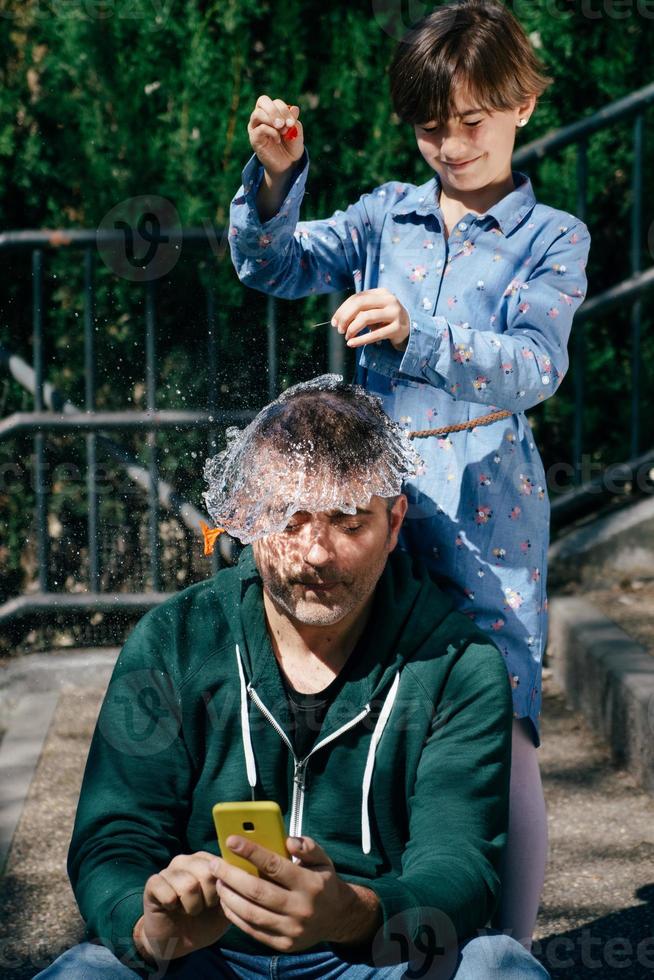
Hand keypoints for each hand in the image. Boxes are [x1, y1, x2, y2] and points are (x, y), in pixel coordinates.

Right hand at [133, 851, 229, 963]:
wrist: (176, 942)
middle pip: (207, 872)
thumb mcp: (225, 909)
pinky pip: (168, 894)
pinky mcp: (153, 883)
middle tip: (202, 908)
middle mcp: (187, 860)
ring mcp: (169, 870)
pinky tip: (171, 909)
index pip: (222, 865)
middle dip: (209, 898)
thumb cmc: (204, 922)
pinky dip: (173, 907)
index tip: (217, 902)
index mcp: (206, 861)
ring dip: (192, 907)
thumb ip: (235, 892)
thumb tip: (242, 877)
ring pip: (189, 885)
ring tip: (188, 910)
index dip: (222, 888)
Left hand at [209, 834, 379, 951]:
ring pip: (252, 914)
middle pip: (257, 891)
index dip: (251, 852)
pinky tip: (227, 902)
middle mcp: (301, 908)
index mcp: (310, 884)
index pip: (274, 865)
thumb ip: (307, 846)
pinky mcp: (284, 944)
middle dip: (231, 876)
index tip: (231, 840)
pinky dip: (236, 917)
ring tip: (218, 882)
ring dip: (229, 897)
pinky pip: (253, 930)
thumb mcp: (322, 859)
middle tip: (215, 863)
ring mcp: (292, 929)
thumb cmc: (322, 882)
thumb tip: (288, 840)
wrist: (337, 917)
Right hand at [248, 94, 303, 176]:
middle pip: (262, 101)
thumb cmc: (291, 146)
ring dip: (272, 119)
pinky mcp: (254, 138)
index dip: (284, 109)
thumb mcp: (296, 131)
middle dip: (275, 110)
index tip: (292, 123)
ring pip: (258, 113)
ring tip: (283, 130)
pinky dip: (272, 132)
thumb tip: (293, 108)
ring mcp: (255, 127)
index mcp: (272, 112)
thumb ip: (293, 119)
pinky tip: (278, 140)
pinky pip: (260, 129)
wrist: (288, 165)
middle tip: (285, 123)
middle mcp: (261, 116)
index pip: (275, 102)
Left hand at [331, 289, 410, 351]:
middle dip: (345, 317)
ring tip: (347, 336)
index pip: (357, 297)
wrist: (410, 329)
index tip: (334, 322)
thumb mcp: (374, 310)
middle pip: (360, 304)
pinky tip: (351, 344)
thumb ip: (360, 310)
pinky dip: (361, 340)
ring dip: (352, 328)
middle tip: (339, 329)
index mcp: (381, 292)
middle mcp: (389, 299)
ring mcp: (395, 313)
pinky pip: (375, 334)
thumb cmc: (386, 319)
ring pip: (366, 317)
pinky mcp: (398, 328)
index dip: (342, 309)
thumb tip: (337, 320)